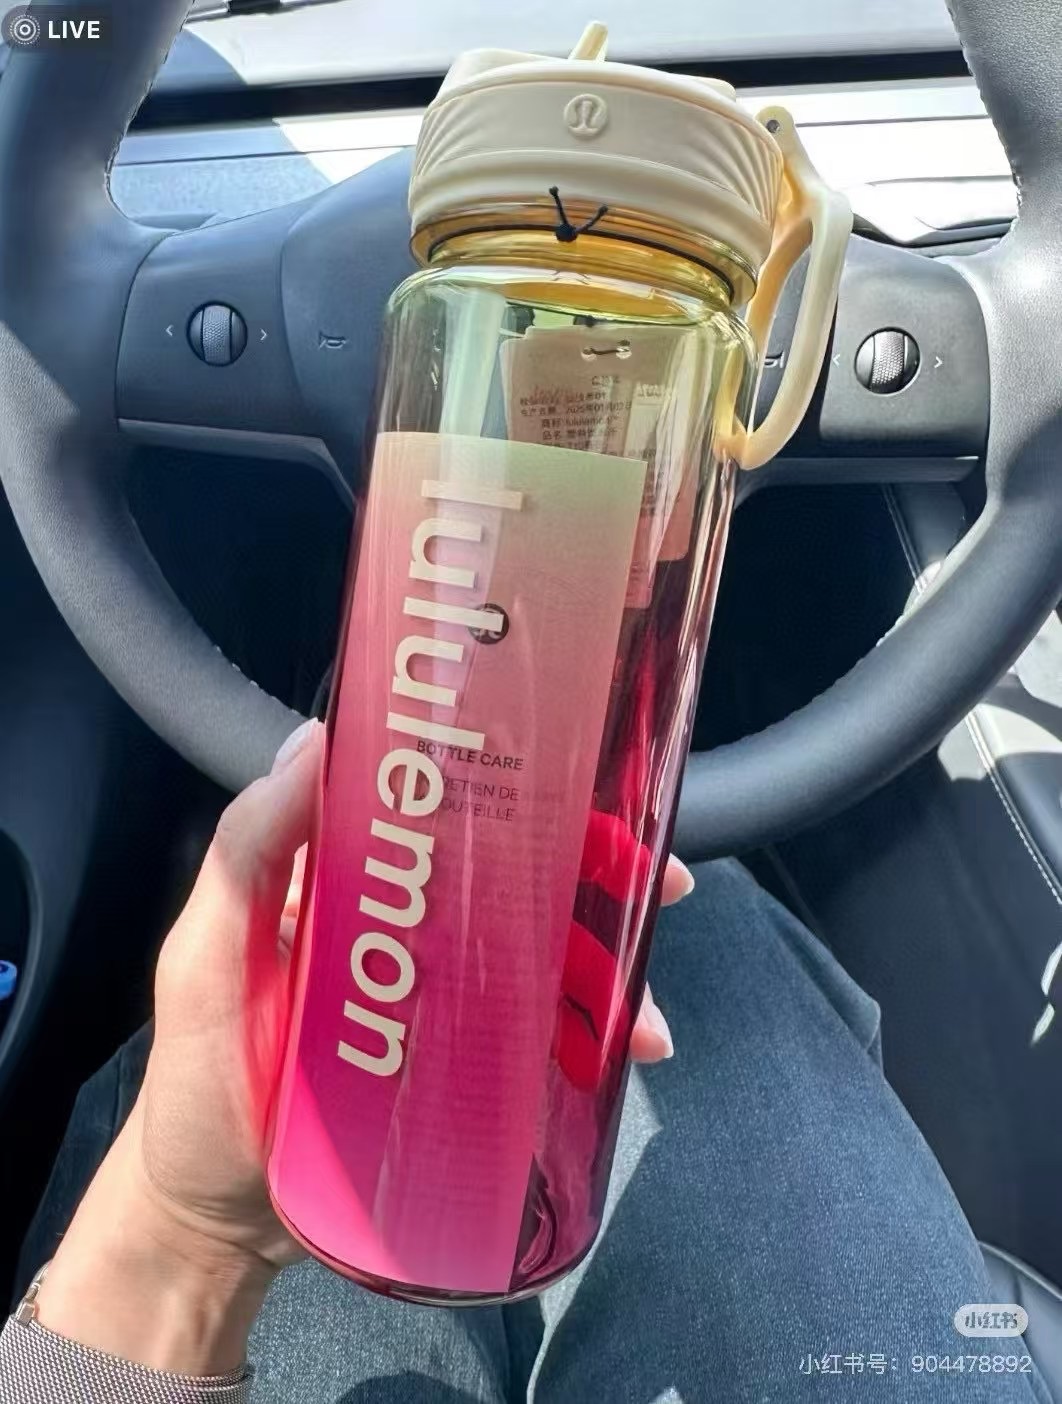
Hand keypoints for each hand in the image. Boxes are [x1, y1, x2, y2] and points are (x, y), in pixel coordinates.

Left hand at [35, 719, 693, 1370]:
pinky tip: (627, 1055)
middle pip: (524, 883)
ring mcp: (447, 1005)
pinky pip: (544, 1041)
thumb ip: (244, 857)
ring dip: (613, 972)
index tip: (589, 785)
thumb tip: (311, 740)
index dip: (524, 789)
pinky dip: (596, 1041)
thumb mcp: (205, 960)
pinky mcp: (467, 1074)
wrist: (216, 1223)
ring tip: (644, 1018)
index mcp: (360, 885)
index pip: (453, 813)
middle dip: (603, 879)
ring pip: (549, 962)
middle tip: (661, 885)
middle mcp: (416, 933)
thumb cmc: (198, 1080)